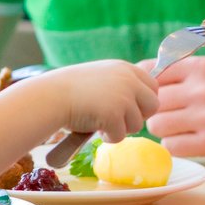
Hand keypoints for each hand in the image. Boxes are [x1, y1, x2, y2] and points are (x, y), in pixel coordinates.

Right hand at [41, 60, 158, 140]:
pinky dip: (108, 137)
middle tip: (118, 119)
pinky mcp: (114, 115)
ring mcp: (122, 98)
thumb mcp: (101, 76)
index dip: (143, 100)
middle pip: (153, 105)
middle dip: (138, 116)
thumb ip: (121, 83)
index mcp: (125, 68)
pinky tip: (93, 126)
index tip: (130, 108)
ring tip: (99, 120)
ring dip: (120, 128)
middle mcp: (128, 80)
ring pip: (137, 124)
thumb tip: (141, 101)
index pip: (153, 85)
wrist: (51, 96)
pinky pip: (121, 136)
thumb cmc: (71, 89)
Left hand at [139, 55, 204, 161]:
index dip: (147, 88)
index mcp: (199, 67)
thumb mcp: (203, 74)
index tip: (156, 96)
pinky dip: (175, 146)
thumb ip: (170, 71)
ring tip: (181, 127)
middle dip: (155, 112)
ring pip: (157, 125)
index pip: (150, 74)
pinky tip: (190, 140)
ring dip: (163, 130)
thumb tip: (129, 75)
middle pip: (152, 103)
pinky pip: (171, 146)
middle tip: (171, 115)